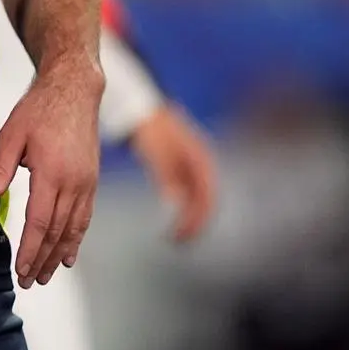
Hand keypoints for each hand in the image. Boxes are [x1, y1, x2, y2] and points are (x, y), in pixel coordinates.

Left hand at [0, 70, 100, 286]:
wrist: (75, 90)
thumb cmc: (40, 109)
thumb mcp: (12, 134)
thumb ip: (0, 168)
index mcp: (51, 173)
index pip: (39, 223)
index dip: (29, 250)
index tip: (20, 270)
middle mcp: (73, 183)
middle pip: (57, 232)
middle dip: (42, 260)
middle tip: (30, 282)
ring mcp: (86, 183)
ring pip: (73, 228)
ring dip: (59, 255)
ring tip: (46, 275)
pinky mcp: (91, 180)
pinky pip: (85, 217)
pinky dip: (76, 239)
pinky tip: (69, 254)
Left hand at [129, 102, 217, 242]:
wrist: (141, 108)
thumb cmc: (151, 129)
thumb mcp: (159, 152)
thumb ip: (167, 176)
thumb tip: (176, 203)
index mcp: (201, 161)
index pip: (207, 197)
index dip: (197, 219)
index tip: (181, 234)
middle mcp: (202, 165)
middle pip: (207, 201)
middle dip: (196, 224)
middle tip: (178, 241)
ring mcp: (194, 166)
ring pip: (199, 199)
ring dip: (191, 219)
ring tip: (174, 236)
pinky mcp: (184, 168)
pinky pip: (189, 194)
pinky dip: (184, 209)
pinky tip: (171, 219)